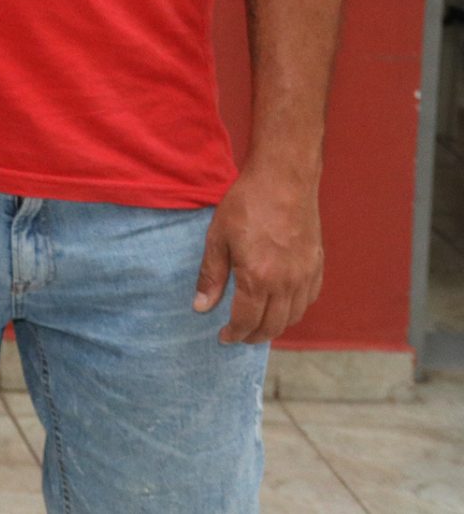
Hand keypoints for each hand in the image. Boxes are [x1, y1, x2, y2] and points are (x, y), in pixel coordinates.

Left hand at [193, 162, 323, 344]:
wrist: (284, 180)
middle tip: (239, 336)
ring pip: (294, 316)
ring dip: (276, 327)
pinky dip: (295, 310)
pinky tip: (282, 306)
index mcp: (258, 278)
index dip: (235, 334)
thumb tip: (201, 307)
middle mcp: (287, 283)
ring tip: (258, 326)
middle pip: (273, 325)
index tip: (224, 338)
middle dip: (254, 336)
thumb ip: (211, 276)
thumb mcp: (217, 238)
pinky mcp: (317, 265)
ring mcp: (306, 275)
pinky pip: (309, 299)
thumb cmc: (246, 205)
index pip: (247, 320)